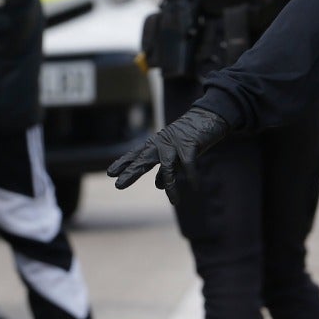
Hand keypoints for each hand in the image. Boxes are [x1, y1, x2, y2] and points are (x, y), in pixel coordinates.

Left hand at [107, 107, 232, 201]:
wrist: (208, 116)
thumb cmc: (189, 137)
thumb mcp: (174, 152)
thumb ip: (165, 168)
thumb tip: (157, 186)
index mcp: (156, 144)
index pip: (136, 154)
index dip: (124, 163)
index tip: (111, 173)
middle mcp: (162, 143)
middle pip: (144, 159)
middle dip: (132, 172)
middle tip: (118, 185)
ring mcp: (175, 143)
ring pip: (168, 167)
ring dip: (171, 186)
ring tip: (175, 202)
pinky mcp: (190, 144)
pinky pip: (189, 164)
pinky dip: (192, 176)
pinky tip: (195, 187)